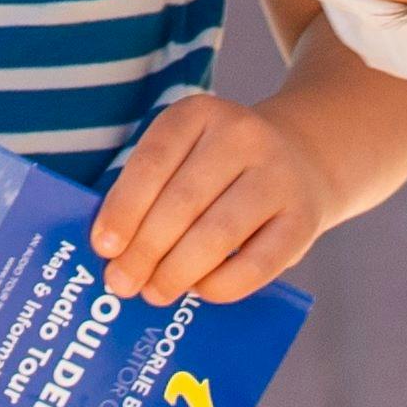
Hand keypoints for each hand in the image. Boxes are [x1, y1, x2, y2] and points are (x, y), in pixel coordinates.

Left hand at [89, 87, 346, 303]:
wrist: (301, 160)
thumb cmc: (219, 170)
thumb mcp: (184, 156)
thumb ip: (150, 192)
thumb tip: (113, 253)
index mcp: (199, 113)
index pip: (152, 162)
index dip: (123, 208)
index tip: (103, 247)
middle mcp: (242, 136)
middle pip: (182, 202)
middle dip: (145, 250)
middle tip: (122, 283)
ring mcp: (278, 176)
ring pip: (217, 234)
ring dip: (177, 272)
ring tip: (154, 292)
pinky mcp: (303, 219)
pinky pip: (256, 264)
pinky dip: (220, 285)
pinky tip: (198, 291)